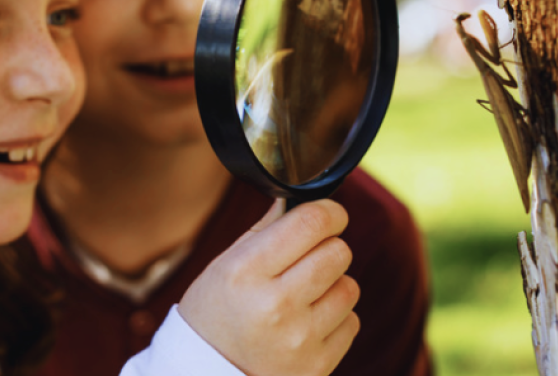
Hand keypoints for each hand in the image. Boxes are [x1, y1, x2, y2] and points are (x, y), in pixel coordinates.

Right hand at [178, 198, 359, 375]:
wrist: (205, 375)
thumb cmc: (215, 313)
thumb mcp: (225, 265)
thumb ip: (265, 230)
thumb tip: (297, 199)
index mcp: (246, 271)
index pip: (311, 223)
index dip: (330, 212)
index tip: (331, 215)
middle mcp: (274, 305)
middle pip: (338, 252)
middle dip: (329, 248)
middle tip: (309, 259)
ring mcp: (298, 339)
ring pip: (350, 287)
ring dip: (333, 285)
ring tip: (305, 296)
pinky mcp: (317, 366)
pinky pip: (352, 322)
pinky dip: (336, 319)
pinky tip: (307, 324)